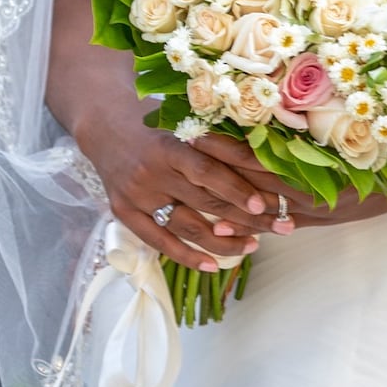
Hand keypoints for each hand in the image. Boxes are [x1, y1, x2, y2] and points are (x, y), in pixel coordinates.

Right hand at [75, 100, 270, 270]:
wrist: (104, 125)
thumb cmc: (156, 122)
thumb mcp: (183, 121)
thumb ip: (216, 141)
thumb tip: (267, 159)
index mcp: (168, 144)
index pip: (206, 170)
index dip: (236, 187)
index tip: (263, 204)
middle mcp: (151, 171)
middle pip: (205, 201)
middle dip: (247, 217)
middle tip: (281, 226)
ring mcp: (137, 195)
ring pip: (187, 227)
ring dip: (224, 242)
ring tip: (254, 245)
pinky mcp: (125, 213)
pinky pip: (160, 242)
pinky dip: (187, 256)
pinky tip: (212, 265)